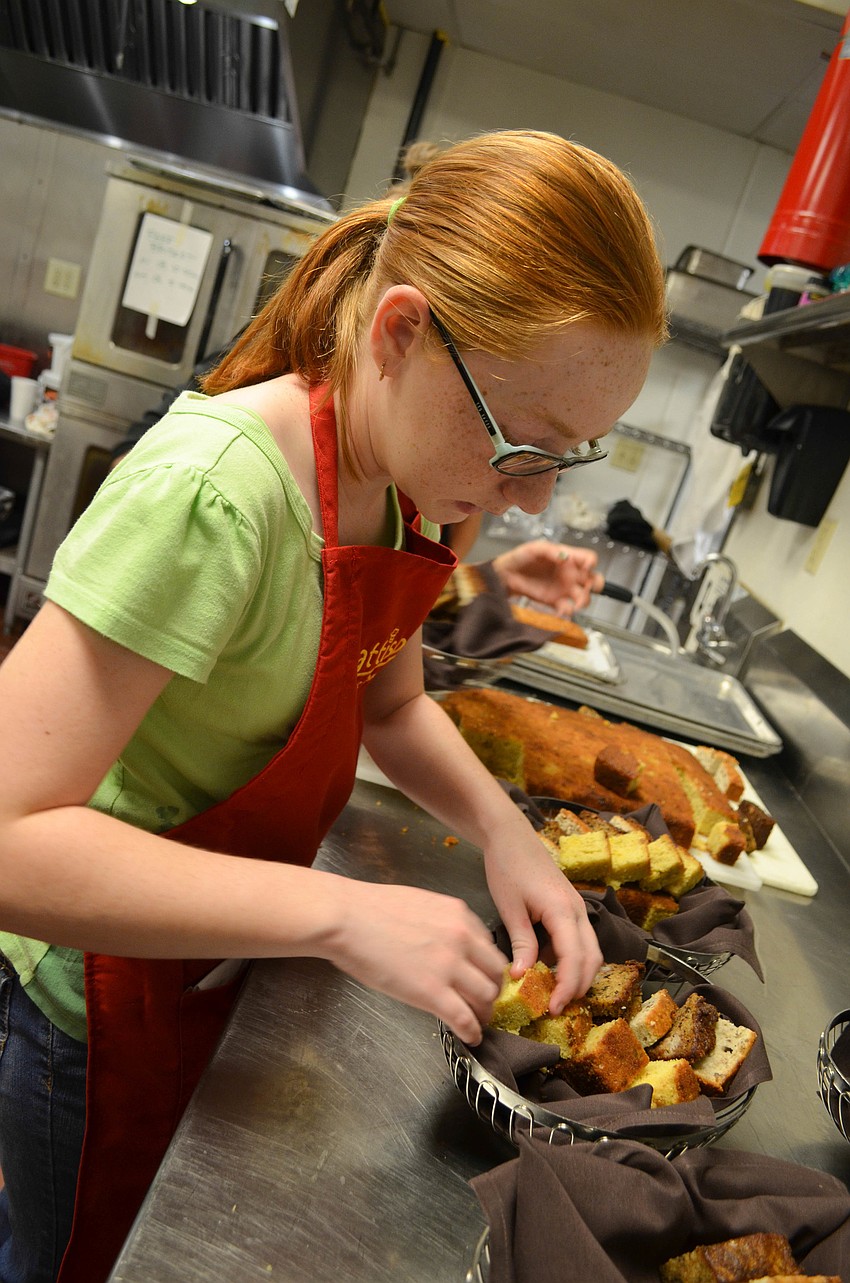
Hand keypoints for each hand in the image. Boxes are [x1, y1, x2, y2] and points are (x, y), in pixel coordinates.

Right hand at [325, 881, 506, 1044]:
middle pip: (495, 972)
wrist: (346, 919)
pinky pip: (465, 1018)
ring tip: (477, 1021)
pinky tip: (471, 1037)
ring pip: (486, 996)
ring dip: (484, 1012)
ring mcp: (450, 965)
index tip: (481, 976)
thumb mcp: (420, 904)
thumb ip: (442, 923)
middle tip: (484, 1001)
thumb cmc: (369, 909)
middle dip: (491, 989)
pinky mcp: (433, 992)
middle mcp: (462, 938)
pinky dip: (472, 1031)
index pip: (489, 946)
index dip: (486, 966)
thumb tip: (445, 942)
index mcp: (458, 915)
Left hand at [482, 820, 602, 1012]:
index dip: (566, 987)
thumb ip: (521, 943)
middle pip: (592, 958)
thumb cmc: (507, 866)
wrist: (510, 835)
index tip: (552, 1008)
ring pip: (590, 950)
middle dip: (578, 986)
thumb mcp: (510, 908)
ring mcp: (576, 907)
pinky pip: (580, 939)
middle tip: (556, 1008)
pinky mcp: (570, 907)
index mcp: (562, 910)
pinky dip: (572, 959)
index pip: (575, 958)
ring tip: (555, 993)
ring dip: (578, 974)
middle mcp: (577, 910)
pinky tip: (550, 969)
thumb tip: (523, 977)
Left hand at [490, 540, 603, 615]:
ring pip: (584, 597)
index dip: (591, 563)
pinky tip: (560, 611)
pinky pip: (568, 608)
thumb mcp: (535, 548)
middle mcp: (570, 573)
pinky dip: (567, 612)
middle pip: (594, 580)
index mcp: (568, 558)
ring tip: (574, 605)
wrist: (506, 574)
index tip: (585, 568)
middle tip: (586, 589)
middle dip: (595, 586)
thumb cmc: (521, 557)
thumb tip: (565, 556)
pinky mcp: (555, 601)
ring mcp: (564, 588)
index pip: (589, 558)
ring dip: (583, 602)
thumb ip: (551, 551)